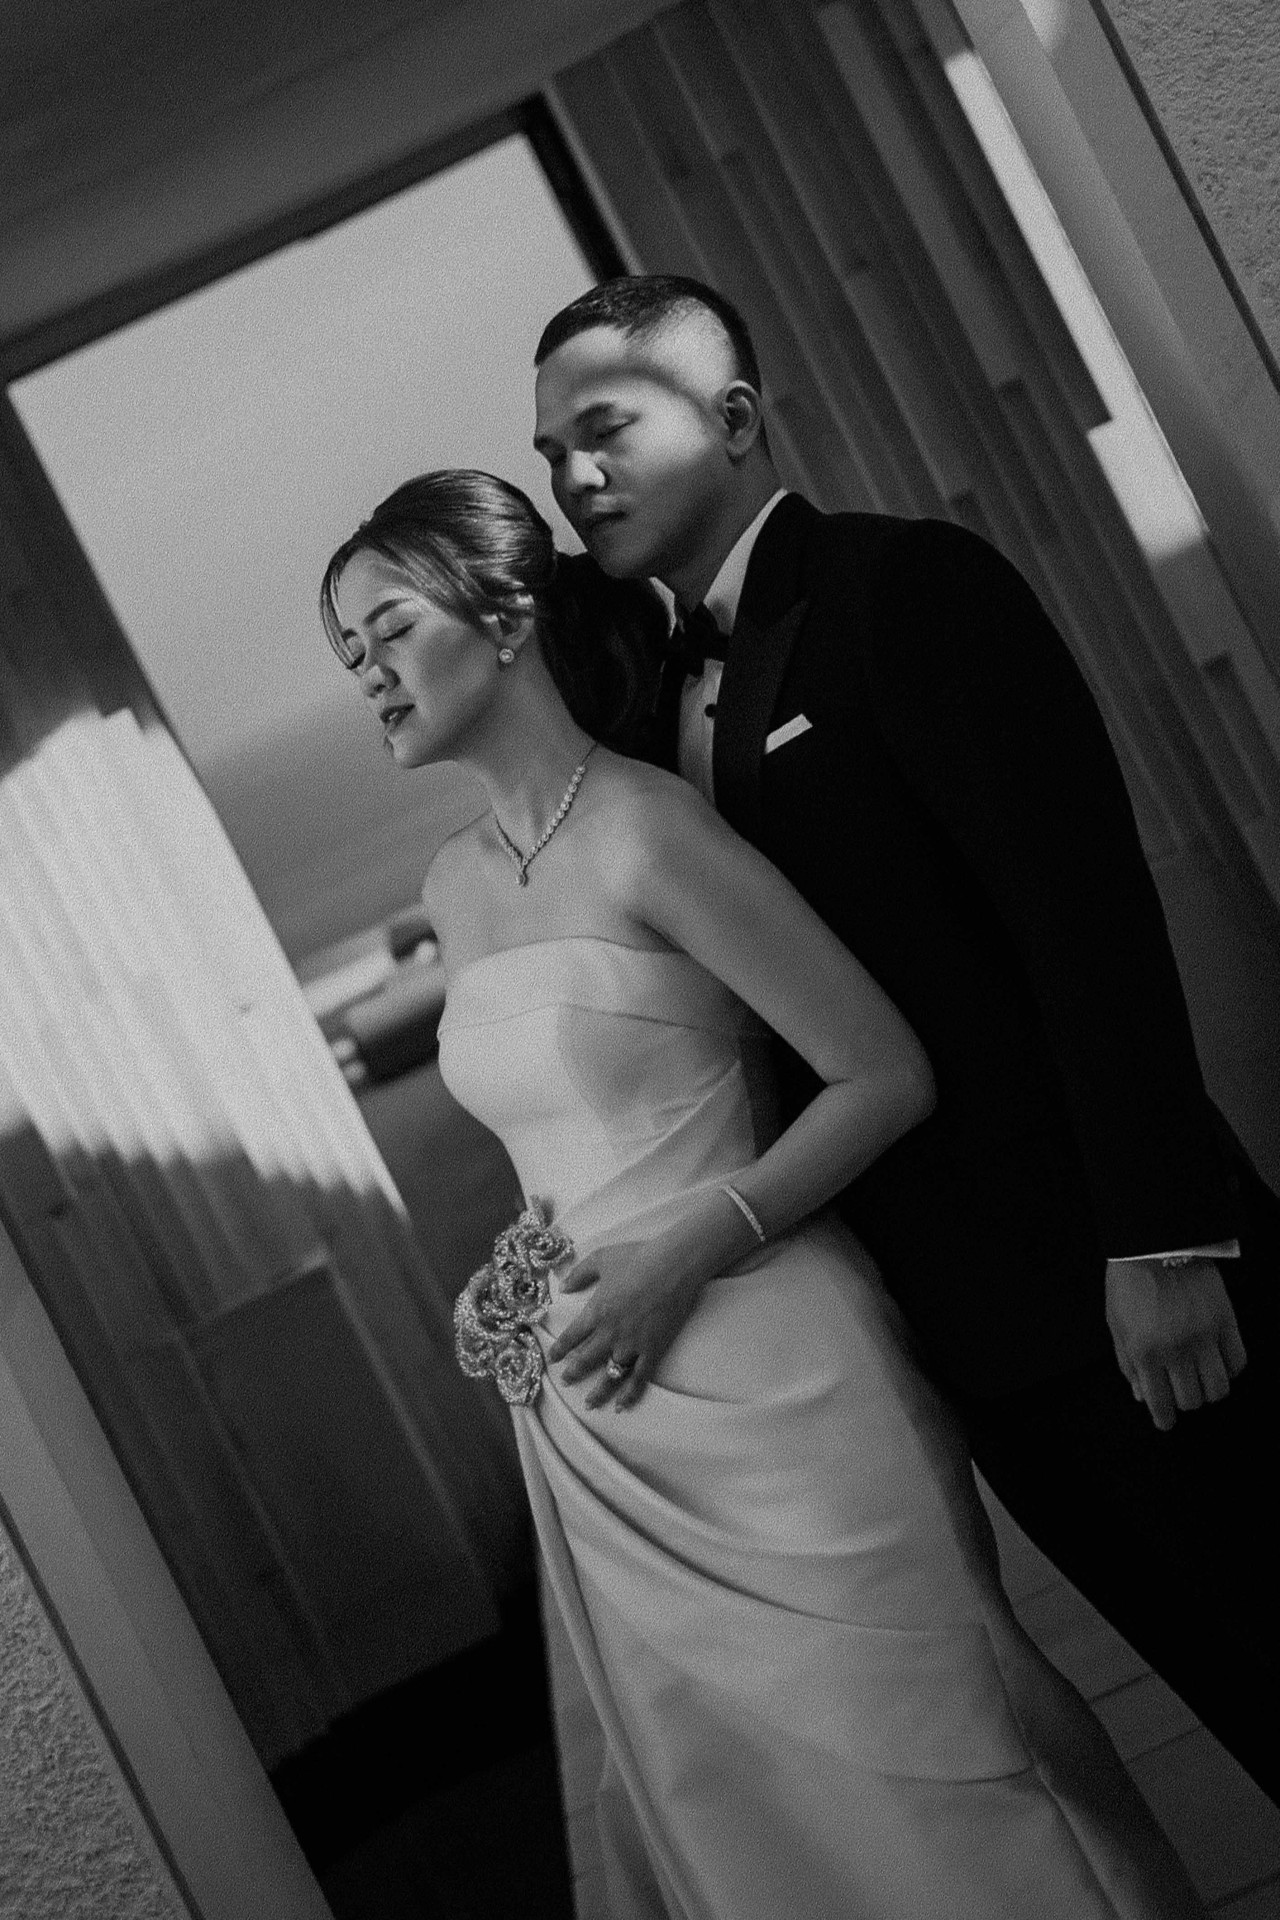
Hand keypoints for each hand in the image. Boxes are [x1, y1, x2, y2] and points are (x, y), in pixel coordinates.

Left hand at [547, 1238, 702, 1410]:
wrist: (674, 1265)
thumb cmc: (637, 1257)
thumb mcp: (601, 1258)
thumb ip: (579, 1274)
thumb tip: (562, 1287)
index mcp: (596, 1312)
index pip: (571, 1337)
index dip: (560, 1350)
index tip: (553, 1359)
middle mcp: (610, 1333)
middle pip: (586, 1360)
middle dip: (573, 1373)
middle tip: (567, 1381)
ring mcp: (632, 1344)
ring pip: (609, 1376)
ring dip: (597, 1392)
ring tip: (589, 1403)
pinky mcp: (653, 1349)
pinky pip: (639, 1378)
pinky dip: (629, 1394)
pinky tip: (621, 1406)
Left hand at [1105, 1259, 1246, 1431]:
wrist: (1157, 1243)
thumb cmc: (1129, 1282)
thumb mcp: (1116, 1324)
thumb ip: (1127, 1363)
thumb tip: (1141, 1396)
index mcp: (1145, 1352)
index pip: (1161, 1404)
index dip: (1164, 1419)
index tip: (1166, 1421)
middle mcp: (1177, 1350)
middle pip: (1193, 1400)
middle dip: (1185, 1401)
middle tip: (1180, 1388)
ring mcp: (1205, 1336)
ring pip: (1219, 1388)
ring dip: (1209, 1389)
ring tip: (1200, 1377)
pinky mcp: (1227, 1321)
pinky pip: (1238, 1361)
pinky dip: (1230, 1368)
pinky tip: (1217, 1360)